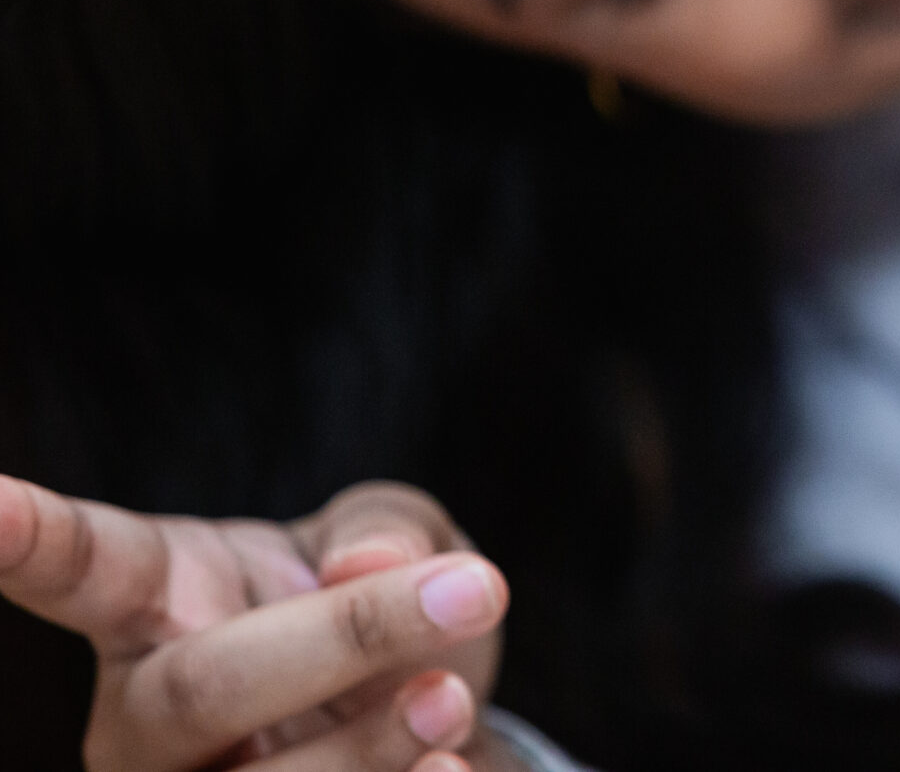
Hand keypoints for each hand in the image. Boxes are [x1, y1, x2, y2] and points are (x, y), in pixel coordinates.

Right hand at [0, 473, 511, 771]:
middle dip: (347, 639)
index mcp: (156, 598)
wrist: (436, 723)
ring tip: (452, 696)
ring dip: (372, 742)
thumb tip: (365, 567)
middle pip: (203, 690)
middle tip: (475, 588)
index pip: (82, 565)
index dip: (28, 540)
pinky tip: (452, 766)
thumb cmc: (386, 608)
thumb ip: (385, 530)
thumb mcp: (396, 538)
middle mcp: (143, 712)